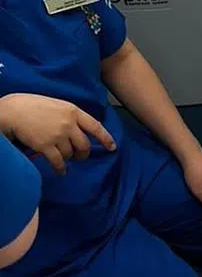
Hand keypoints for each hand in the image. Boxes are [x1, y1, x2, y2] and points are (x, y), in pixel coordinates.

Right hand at [0, 93, 115, 176]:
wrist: (13, 111)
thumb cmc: (33, 106)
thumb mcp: (57, 105)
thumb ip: (70, 116)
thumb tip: (79, 130)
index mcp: (73, 111)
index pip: (95, 126)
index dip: (106, 138)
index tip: (112, 147)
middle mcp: (69, 124)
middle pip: (84, 145)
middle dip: (83, 154)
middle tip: (79, 157)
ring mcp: (58, 135)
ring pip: (70, 154)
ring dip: (68, 159)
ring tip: (63, 158)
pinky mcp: (46, 146)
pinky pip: (58, 162)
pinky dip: (61, 169)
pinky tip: (61, 171)